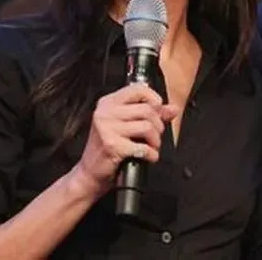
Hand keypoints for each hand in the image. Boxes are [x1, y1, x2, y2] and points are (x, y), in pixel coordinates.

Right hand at [70, 83, 178, 197]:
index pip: (137, 89)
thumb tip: (172, 109)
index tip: (158, 109)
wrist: (89, 172)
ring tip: (151, 146)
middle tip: (155, 136)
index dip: (154, 98)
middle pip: (147, 109)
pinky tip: (149, 156)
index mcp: (108, 103)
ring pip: (147, 127)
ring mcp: (107, 128)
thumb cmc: (108, 147)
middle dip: (158, 125)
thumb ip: (151, 114)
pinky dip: (151, 154)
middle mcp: (105, 112)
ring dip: (156, 140)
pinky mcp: (112, 146)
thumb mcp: (126, 125)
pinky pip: (143, 147)